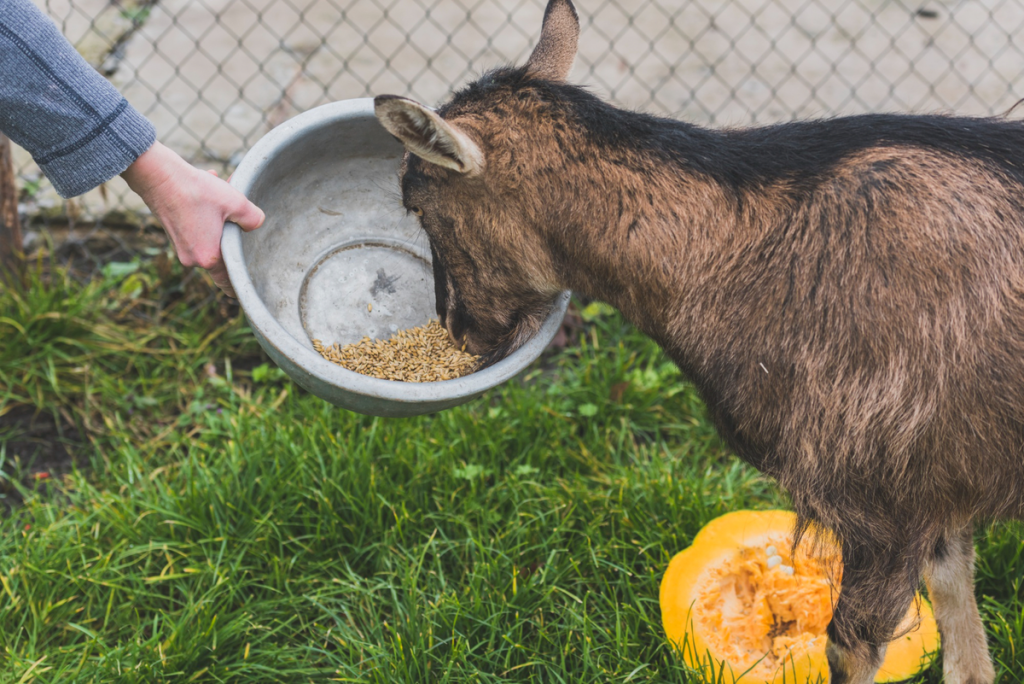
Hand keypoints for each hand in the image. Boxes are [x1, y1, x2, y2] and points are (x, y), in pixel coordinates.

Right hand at [121, 141, 264, 296]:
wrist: (158, 175)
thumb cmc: (195, 190)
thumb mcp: (236, 202)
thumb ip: (253, 219)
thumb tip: (257, 223)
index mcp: (208, 257)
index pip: (229, 282)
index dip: (240, 281)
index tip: (252, 279)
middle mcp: (192, 259)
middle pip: (222, 254)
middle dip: (232, 234)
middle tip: (238, 213)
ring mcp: (181, 248)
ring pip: (211, 238)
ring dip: (220, 219)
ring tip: (222, 193)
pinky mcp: (175, 235)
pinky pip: (198, 230)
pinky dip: (206, 216)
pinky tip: (207, 193)